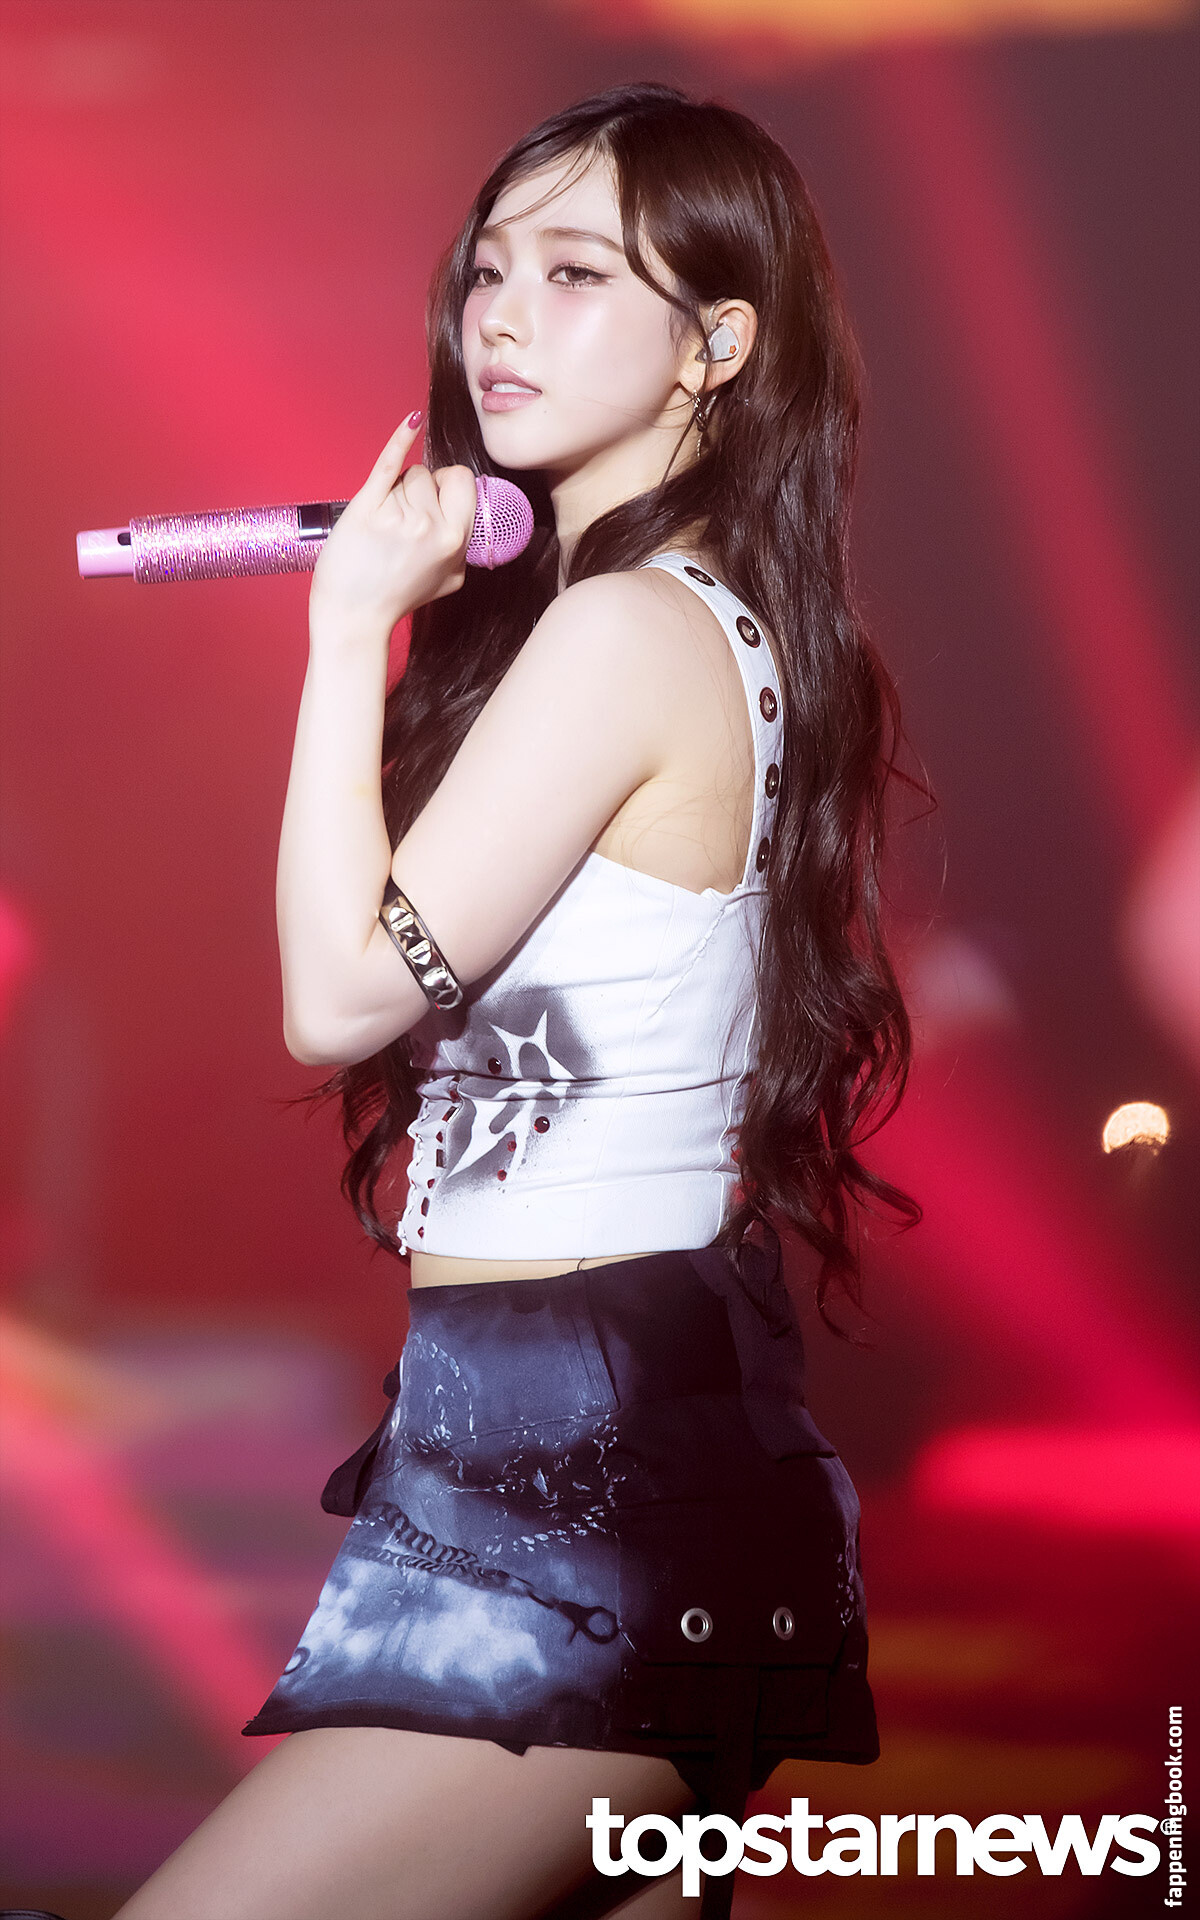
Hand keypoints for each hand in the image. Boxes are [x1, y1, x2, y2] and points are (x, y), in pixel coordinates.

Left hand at [309, 413, 476, 635]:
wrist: (354, 617)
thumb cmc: (396, 598)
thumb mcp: (448, 579)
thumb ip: (462, 547)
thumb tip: (468, 519)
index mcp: (456, 542)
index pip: (463, 482)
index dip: (447, 487)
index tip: (432, 503)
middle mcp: (431, 527)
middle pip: (432, 474)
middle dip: (420, 486)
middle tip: (403, 519)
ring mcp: (399, 517)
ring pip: (407, 475)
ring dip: (395, 491)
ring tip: (383, 526)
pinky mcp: (366, 509)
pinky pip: (388, 465)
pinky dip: (398, 441)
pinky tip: (411, 423)